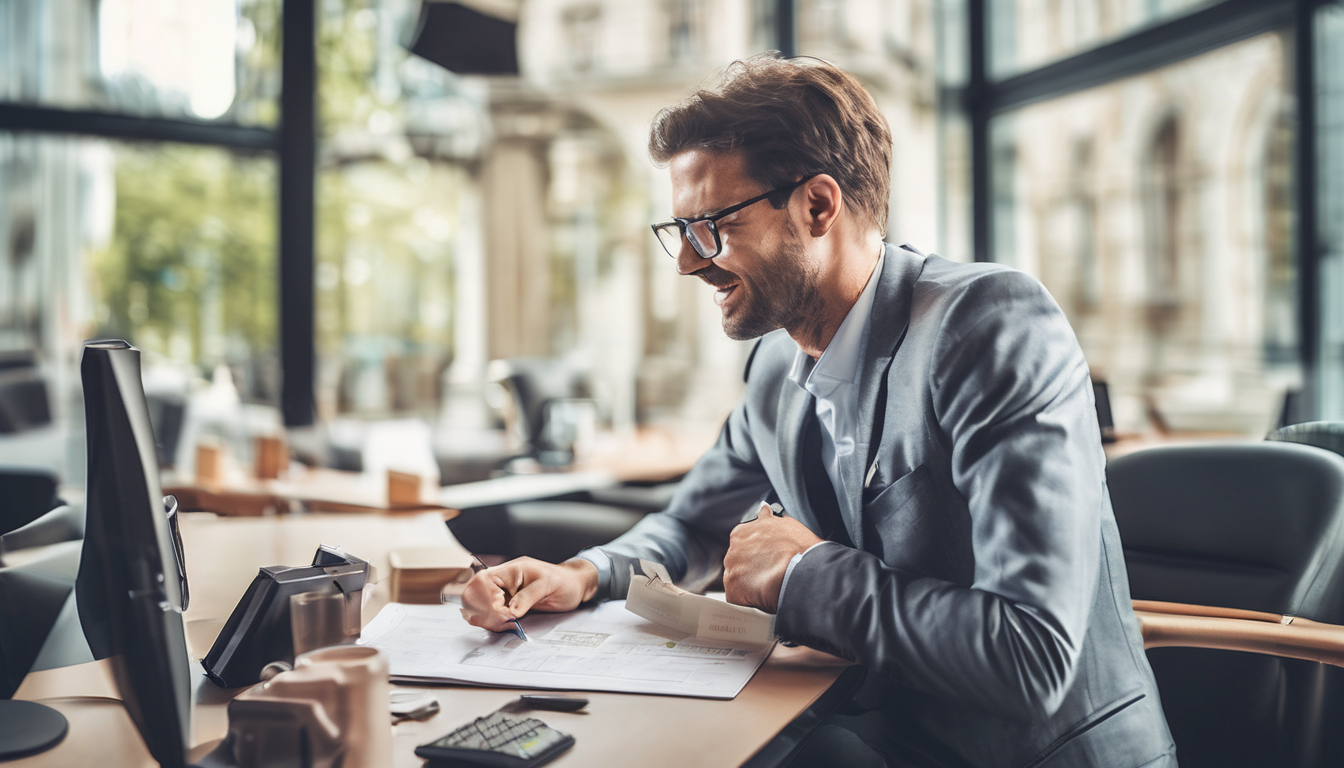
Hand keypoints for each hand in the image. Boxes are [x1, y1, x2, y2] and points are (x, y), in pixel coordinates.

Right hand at [460, 557, 598, 631]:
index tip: (506, 614)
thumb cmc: (563, 581)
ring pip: (476, 607)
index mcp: (509, 570)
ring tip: (508, 624)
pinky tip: (507, 624)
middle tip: (505, 621)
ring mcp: (500, 593)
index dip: (489, 602)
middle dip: (484, 612)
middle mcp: (501, 580)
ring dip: (487, 619)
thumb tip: (511, 610)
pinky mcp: (503, 605)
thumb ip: (528, 597)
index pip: (482, 583)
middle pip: (472, 594)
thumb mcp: (548, 585)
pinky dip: (492, 623)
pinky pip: (487, 615)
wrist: (573, 587)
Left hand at [723, 505, 822, 612]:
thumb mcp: (785, 523)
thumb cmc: (799, 548)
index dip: (756, 554)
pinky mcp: (734, 592)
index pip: (742, 545)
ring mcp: (732, 572)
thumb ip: (769, 518)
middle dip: (751, 570)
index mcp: (741, 533)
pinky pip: (739, 599)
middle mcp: (732, 551)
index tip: (767, 560)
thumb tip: (764, 509)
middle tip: (771, 573)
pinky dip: (750, 602)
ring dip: (750, 586)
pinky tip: (764, 598)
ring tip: (770, 587)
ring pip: (738, 581)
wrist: (803, 573)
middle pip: (738, 563)